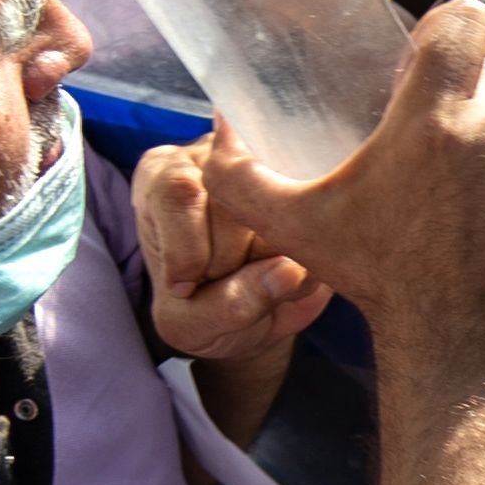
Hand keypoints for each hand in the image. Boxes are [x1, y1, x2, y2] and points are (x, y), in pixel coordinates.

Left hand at [132, 142, 331, 372]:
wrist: (249, 323)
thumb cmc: (201, 311)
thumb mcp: (190, 324)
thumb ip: (225, 305)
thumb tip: (288, 271)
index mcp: (162, 180)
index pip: (178, 192)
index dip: (189, 249)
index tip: (186, 288)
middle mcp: (215, 160)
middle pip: (234, 203)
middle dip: (233, 262)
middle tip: (226, 282)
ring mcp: (271, 169)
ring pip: (282, 213)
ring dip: (274, 263)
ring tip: (257, 276)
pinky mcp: (314, 191)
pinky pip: (322, 224)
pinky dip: (309, 263)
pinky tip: (290, 272)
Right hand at [196, 2, 484, 375]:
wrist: (457, 343)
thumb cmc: (376, 279)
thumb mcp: (294, 227)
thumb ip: (240, 176)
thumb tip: (217, 131)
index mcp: (434, 120)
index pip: (464, 20)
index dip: (444, 33)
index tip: (423, 65)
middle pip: (484, 74)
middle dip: (456, 99)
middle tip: (428, 148)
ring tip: (458, 193)